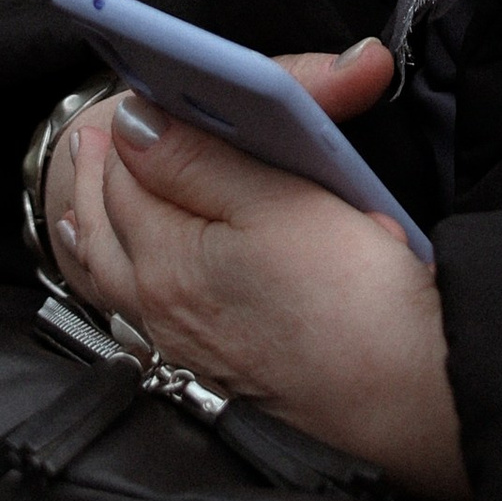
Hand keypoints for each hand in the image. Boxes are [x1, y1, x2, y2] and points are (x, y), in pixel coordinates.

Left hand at [54, 43, 467, 500]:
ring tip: (93, 201)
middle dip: (100, 176)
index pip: (125, 172)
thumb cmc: (352, 304)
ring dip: (102, 228)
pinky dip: (123, 282)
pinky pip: (141, 315)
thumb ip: (199, 161)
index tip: (134, 94)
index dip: (132, 125)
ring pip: (116, 276)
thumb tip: (135, 124)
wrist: (408, 406)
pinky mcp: (214, 373)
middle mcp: (160, 309)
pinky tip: (135, 279)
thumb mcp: (281, 204)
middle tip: (96, 135)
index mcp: (166, 259)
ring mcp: (184, 347)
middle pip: (108, 225)